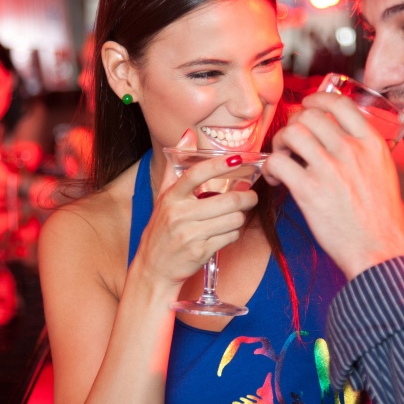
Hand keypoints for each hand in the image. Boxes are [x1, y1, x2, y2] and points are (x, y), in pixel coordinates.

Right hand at [132, 133, 258, 289]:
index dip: (219, 166)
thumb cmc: (161, 230)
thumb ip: (176, 166)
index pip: (196, 174)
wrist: (153, 269)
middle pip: (226, 201)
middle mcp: (179, 214)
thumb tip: (188, 134)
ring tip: (235, 216)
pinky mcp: (200, 252)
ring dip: (239, 218)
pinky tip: (227, 231)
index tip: (237, 159)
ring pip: (232, 219)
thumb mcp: (163, 197)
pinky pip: (230, 237)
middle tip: (251, 195)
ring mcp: (190, 234)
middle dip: (246, 197)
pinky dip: (233, 233)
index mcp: (171, 197)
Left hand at [263, 92, 403, 278]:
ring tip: (283, 159)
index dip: (316, 100)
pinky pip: (278, 162)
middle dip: (294, 124)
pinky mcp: (310, 190)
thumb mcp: (384, 174)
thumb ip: (363, 153)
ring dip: (280, 143)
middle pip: (310, 115)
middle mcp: (351, 150)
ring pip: (292, 132)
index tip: (307, 107)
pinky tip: (278, 180)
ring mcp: (330, 168)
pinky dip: (271, 168)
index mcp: (371, 144)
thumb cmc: (382, 220)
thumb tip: (340, 140)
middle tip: (290, 142)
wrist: (381, 251)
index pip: (339, 103)